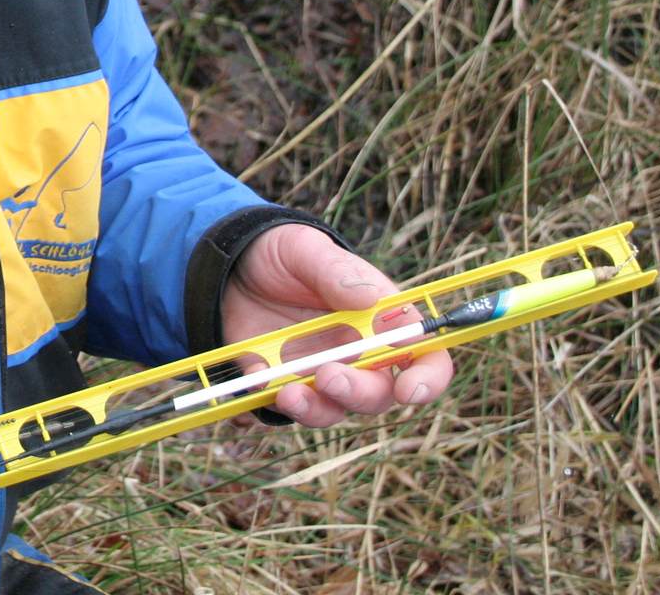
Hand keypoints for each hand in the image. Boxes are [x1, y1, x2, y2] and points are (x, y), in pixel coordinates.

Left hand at [220, 223, 453, 427]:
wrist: (231, 265)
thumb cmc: (283, 253)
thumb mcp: (305, 249)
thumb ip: (336, 271)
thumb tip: (370, 299)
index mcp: (380, 320)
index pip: (424, 356)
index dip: (427, 378)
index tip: (409, 390)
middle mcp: (357, 354)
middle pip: (378, 393)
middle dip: (359, 393)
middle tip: (329, 376)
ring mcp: (319, 372)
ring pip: (333, 409)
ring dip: (317, 410)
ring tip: (290, 393)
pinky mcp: (281, 381)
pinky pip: (283, 405)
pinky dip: (273, 400)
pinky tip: (256, 380)